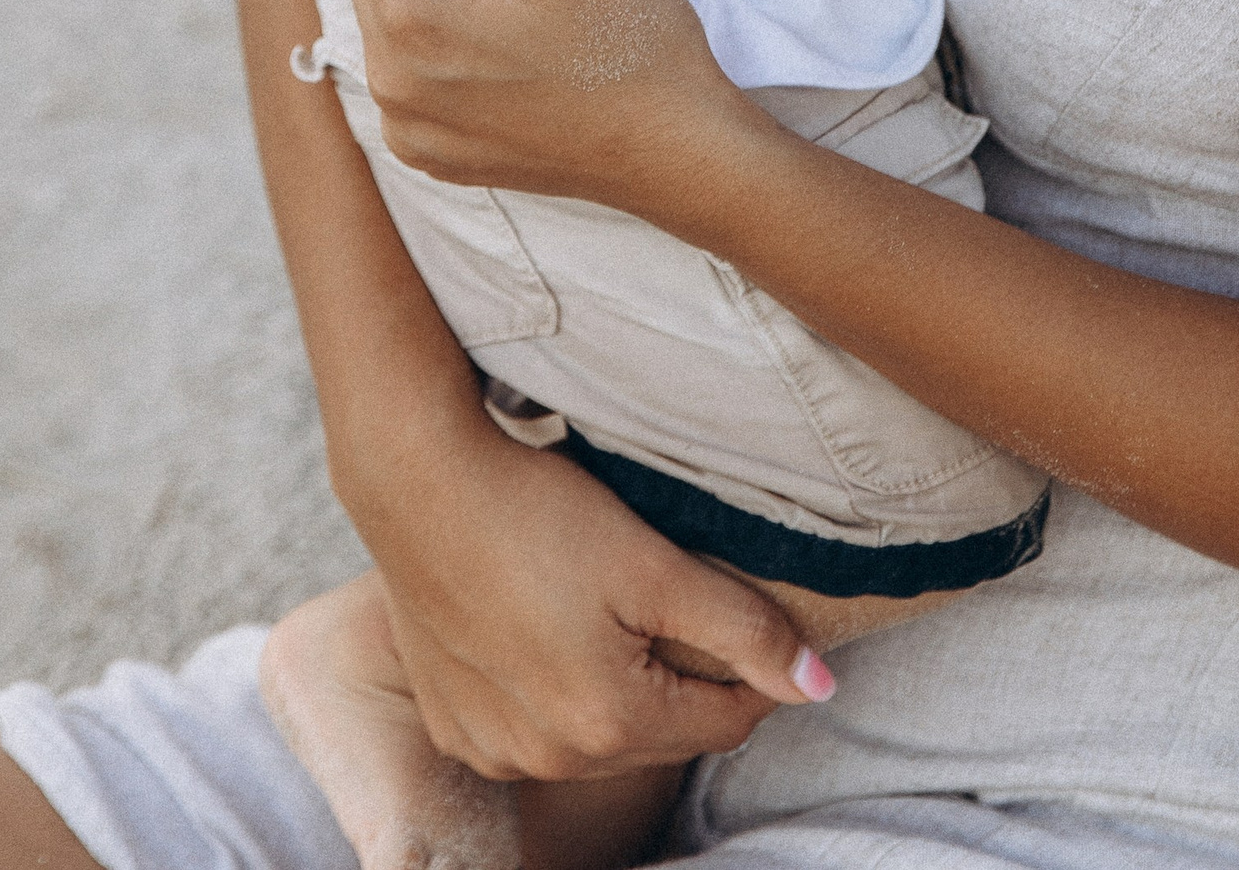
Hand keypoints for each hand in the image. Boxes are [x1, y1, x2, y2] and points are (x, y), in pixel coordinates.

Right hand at [361, 412, 830, 780]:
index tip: (737, 611)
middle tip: (665, 596)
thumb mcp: (656, 564)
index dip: (751, 667)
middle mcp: (550, 757)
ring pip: (597, 736)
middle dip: (682, 677)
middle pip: (663, 734)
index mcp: (611, 722)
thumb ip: (743, 630)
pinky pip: (530, 730)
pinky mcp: (453, 726)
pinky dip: (549, 693)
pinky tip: (540, 627)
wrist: (417, 481)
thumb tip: (820, 687)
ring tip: (599, 605)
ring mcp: (494, 749)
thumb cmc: (538, 511)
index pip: (728, 721)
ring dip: (616, 689)